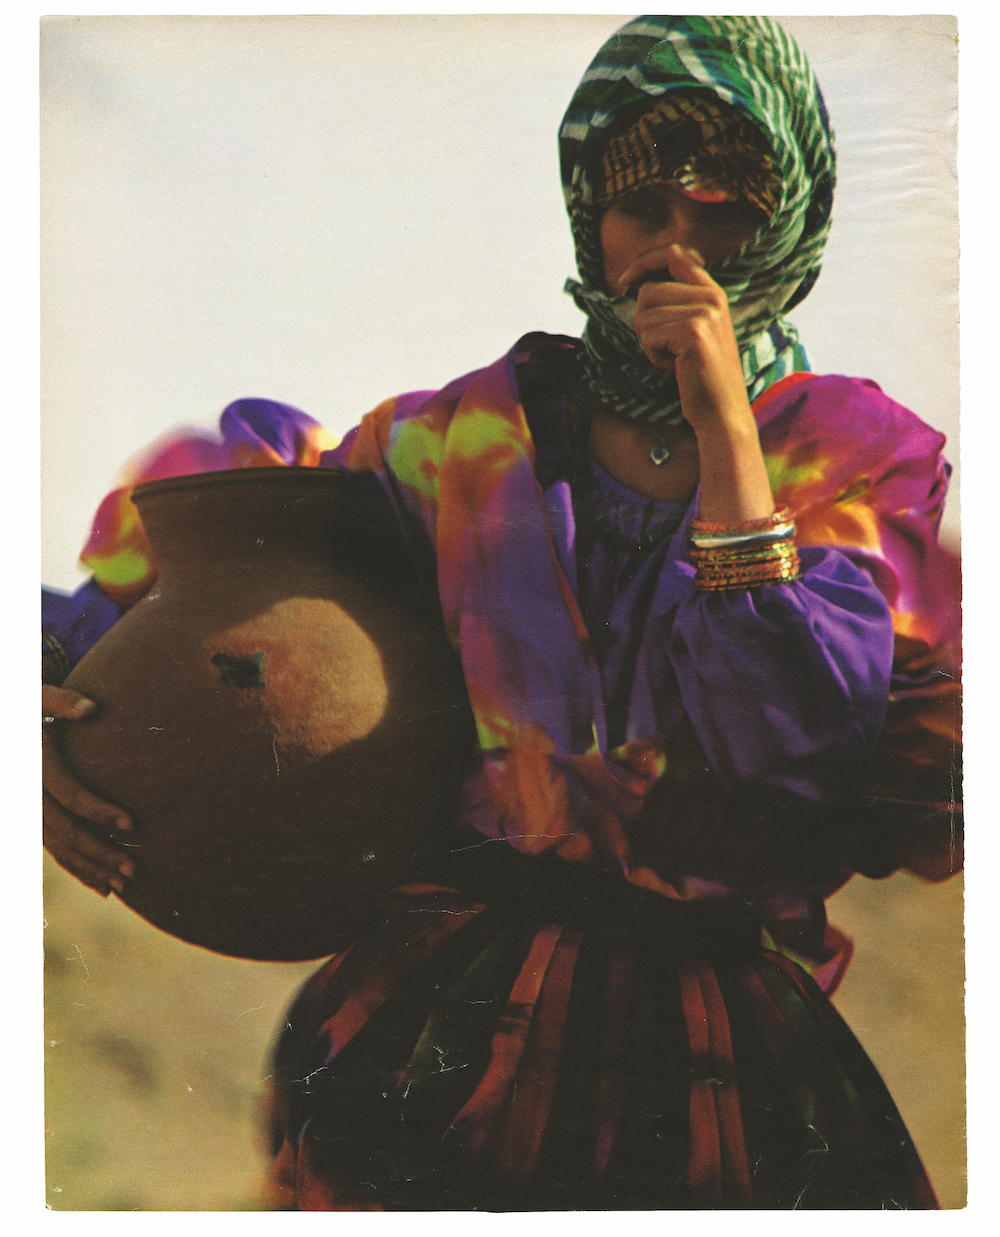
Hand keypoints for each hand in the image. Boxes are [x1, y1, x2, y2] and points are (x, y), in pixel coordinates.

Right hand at [43, 686, 134, 896]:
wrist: (9, 728)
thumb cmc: (24, 708)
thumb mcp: (36, 697)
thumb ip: (61, 701)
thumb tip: (92, 707)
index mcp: (34, 766)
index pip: (69, 794)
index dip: (99, 811)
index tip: (132, 823)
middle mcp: (27, 794)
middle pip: (65, 831)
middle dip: (99, 853)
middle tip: (133, 870)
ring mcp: (26, 812)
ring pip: (58, 848)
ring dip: (90, 869)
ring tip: (123, 886)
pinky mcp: (32, 821)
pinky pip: (53, 850)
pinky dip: (76, 869)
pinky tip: (101, 887)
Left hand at [617, 243, 773, 524]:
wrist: (721, 411)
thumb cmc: (699, 374)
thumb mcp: (692, 330)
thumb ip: (675, 304)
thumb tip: (635, 284)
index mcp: (713, 292)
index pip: (674, 254)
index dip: (644, 262)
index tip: (624, 281)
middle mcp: (712, 296)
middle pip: (648, 292)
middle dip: (644, 323)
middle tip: (666, 348)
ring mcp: (705, 313)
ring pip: (644, 315)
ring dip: (649, 342)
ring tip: (674, 358)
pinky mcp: (694, 332)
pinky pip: (648, 336)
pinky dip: (652, 355)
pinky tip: (674, 367)